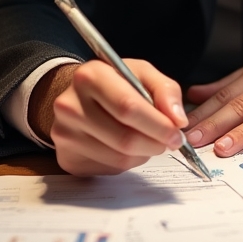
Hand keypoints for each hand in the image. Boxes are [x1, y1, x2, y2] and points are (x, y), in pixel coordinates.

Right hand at [33, 59, 187, 175]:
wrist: (77, 96)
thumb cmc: (114, 83)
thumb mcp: (140, 73)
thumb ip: (165, 89)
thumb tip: (178, 120)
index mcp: (90, 76)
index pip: (128, 107)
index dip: (158, 124)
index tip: (177, 132)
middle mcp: (70, 105)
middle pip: (124, 138)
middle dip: (155, 143)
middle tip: (170, 141)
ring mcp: (64, 134)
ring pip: (119, 158)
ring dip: (143, 154)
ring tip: (147, 140)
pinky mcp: (66, 157)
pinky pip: (109, 169)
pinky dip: (127, 162)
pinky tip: (126, 147)